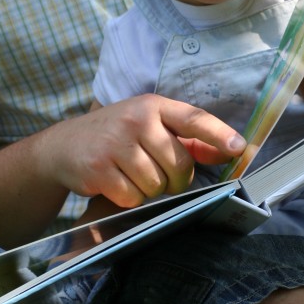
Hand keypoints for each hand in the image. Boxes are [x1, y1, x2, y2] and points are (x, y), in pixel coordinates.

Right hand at [34, 94, 245, 208]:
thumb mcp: (150, 126)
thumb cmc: (118, 135)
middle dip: (175, 178)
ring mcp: (116, 144)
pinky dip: (129, 198)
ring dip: (149, 189)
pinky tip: (116, 183)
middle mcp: (136, 120)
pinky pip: (133, 197)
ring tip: (132, 175)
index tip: (239, 147)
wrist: (64, 146)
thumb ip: (188, 139)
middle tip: (159, 173)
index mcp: (154, 105)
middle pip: (179, 164)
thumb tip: (229, 151)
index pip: (193, 118)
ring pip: (156, 184)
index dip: (218, 134)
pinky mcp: (99, 169)